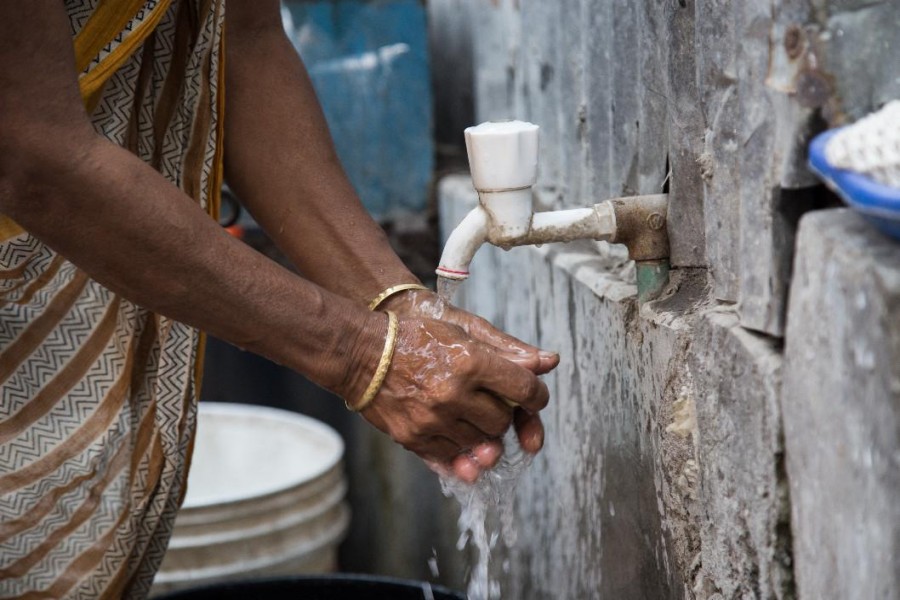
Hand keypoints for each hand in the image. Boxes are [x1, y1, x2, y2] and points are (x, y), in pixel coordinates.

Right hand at [348, 311, 549, 482]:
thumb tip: (550, 362)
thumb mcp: (462, 331)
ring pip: (479, 443)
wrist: (361, 353)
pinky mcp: (414, 437)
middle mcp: (454, 393)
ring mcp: (433, 419)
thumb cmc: (415, 336)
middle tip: (490, 402)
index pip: (523, 389)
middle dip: (503, 414)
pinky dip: (459, 451)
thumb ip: (507, 350)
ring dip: (481, 433)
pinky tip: (456, 435)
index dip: (535, 396)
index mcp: (469, 361)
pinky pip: (451, 457)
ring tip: (467, 414)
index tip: (532, 397)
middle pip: (502, 421)